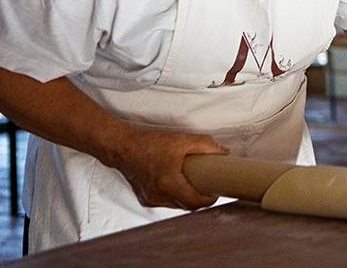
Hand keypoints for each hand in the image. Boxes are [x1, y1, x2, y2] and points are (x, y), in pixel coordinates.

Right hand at [108, 126, 228, 209]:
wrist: (122, 147)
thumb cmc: (150, 143)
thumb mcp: (182, 139)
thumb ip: (206, 145)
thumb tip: (224, 152)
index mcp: (169, 184)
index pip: (196, 202)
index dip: (210, 199)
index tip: (217, 190)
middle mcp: (159, 196)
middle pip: (187, 205)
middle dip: (200, 198)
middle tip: (209, 186)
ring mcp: (151, 200)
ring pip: (177, 205)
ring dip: (188, 197)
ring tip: (196, 183)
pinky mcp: (145, 199)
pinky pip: (166, 202)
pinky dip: (175, 195)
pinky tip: (179, 183)